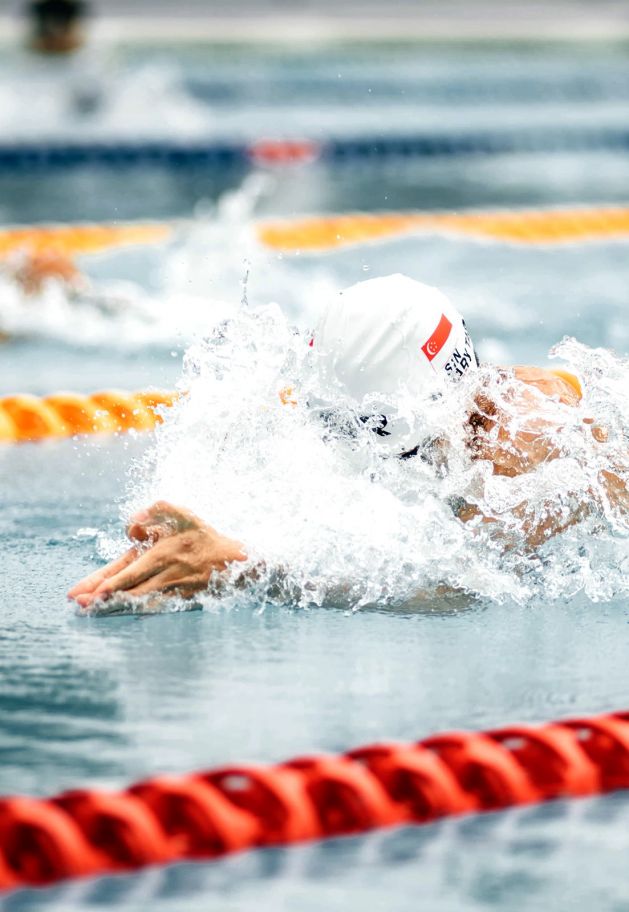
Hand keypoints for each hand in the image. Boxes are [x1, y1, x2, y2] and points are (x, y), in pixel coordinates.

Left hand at [68, 501, 246, 610]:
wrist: (235, 563)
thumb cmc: (205, 536)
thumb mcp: (184, 514)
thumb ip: (159, 509)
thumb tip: (133, 523)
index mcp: (162, 552)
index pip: (129, 569)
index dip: (110, 581)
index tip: (91, 591)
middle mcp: (164, 573)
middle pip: (128, 589)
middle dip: (103, 598)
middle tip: (80, 605)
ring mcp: (171, 589)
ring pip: (137, 601)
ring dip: (113, 607)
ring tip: (91, 612)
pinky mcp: (178, 600)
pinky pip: (152, 609)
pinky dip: (133, 613)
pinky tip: (118, 615)